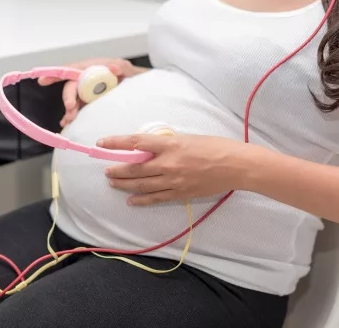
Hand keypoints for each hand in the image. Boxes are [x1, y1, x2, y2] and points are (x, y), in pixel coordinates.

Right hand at [38, 58, 146, 126]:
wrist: (138, 87)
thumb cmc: (130, 74)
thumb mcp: (127, 69)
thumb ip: (121, 67)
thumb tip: (114, 67)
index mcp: (92, 68)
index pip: (71, 69)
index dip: (55, 74)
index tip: (43, 81)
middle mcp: (86, 79)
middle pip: (71, 87)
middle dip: (68, 98)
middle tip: (70, 108)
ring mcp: (88, 92)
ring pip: (74, 100)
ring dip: (70, 110)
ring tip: (69, 119)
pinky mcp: (91, 103)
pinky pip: (79, 109)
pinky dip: (72, 116)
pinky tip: (67, 123)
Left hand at [98, 134, 254, 205]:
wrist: (236, 165)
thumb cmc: (215, 146)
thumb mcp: (187, 138)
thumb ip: (167, 144)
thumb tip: (150, 148)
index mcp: (170, 145)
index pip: (136, 142)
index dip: (116, 143)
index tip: (102, 143)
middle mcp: (168, 163)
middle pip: (135, 168)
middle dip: (118, 170)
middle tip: (106, 171)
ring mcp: (173, 181)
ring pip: (142, 184)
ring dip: (125, 184)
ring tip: (113, 183)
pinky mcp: (180, 193)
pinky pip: (156, 198)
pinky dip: (141, 199)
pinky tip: (131, 200)